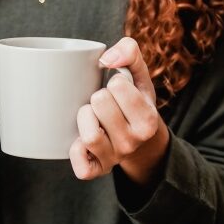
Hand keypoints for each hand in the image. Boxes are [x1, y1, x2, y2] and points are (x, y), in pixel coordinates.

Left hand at [71, 37, 169, 185]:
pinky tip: (82, 140)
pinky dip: (76, 150)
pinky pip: (81, 166)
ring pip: (89, 134)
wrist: (138, 140)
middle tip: (105, 103)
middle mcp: (133, 143)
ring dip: (84, 117)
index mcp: (148, 120)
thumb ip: (129, 52)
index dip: (114, 82)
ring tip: (93, 117)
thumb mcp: (139, 74)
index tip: (120, 90)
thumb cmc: (133, 100)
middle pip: (99, 103)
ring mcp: (114, 159)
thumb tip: (106, 59)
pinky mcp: (96, 171)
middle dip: (98, 97)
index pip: (117, 85)